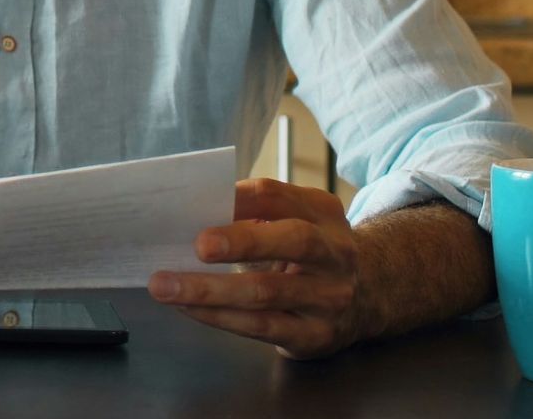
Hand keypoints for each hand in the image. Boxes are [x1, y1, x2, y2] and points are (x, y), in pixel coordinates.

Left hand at [147, 178, 368, 358]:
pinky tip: (188, 308)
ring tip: (165, 286)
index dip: (235, 198)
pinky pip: (260, 326)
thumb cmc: (309, 253)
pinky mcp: (314, 335)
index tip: (194, 201)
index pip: (276, 196)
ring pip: (267, 292)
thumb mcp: (295, 222)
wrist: (367, 298)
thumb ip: (254, 214)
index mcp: (322, 212)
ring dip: (209, 290)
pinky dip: (218, 316)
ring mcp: (328, 297)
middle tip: (197, 246)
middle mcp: (334, 252)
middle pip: (293, 241)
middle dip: (241, 242)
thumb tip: (188, 216)